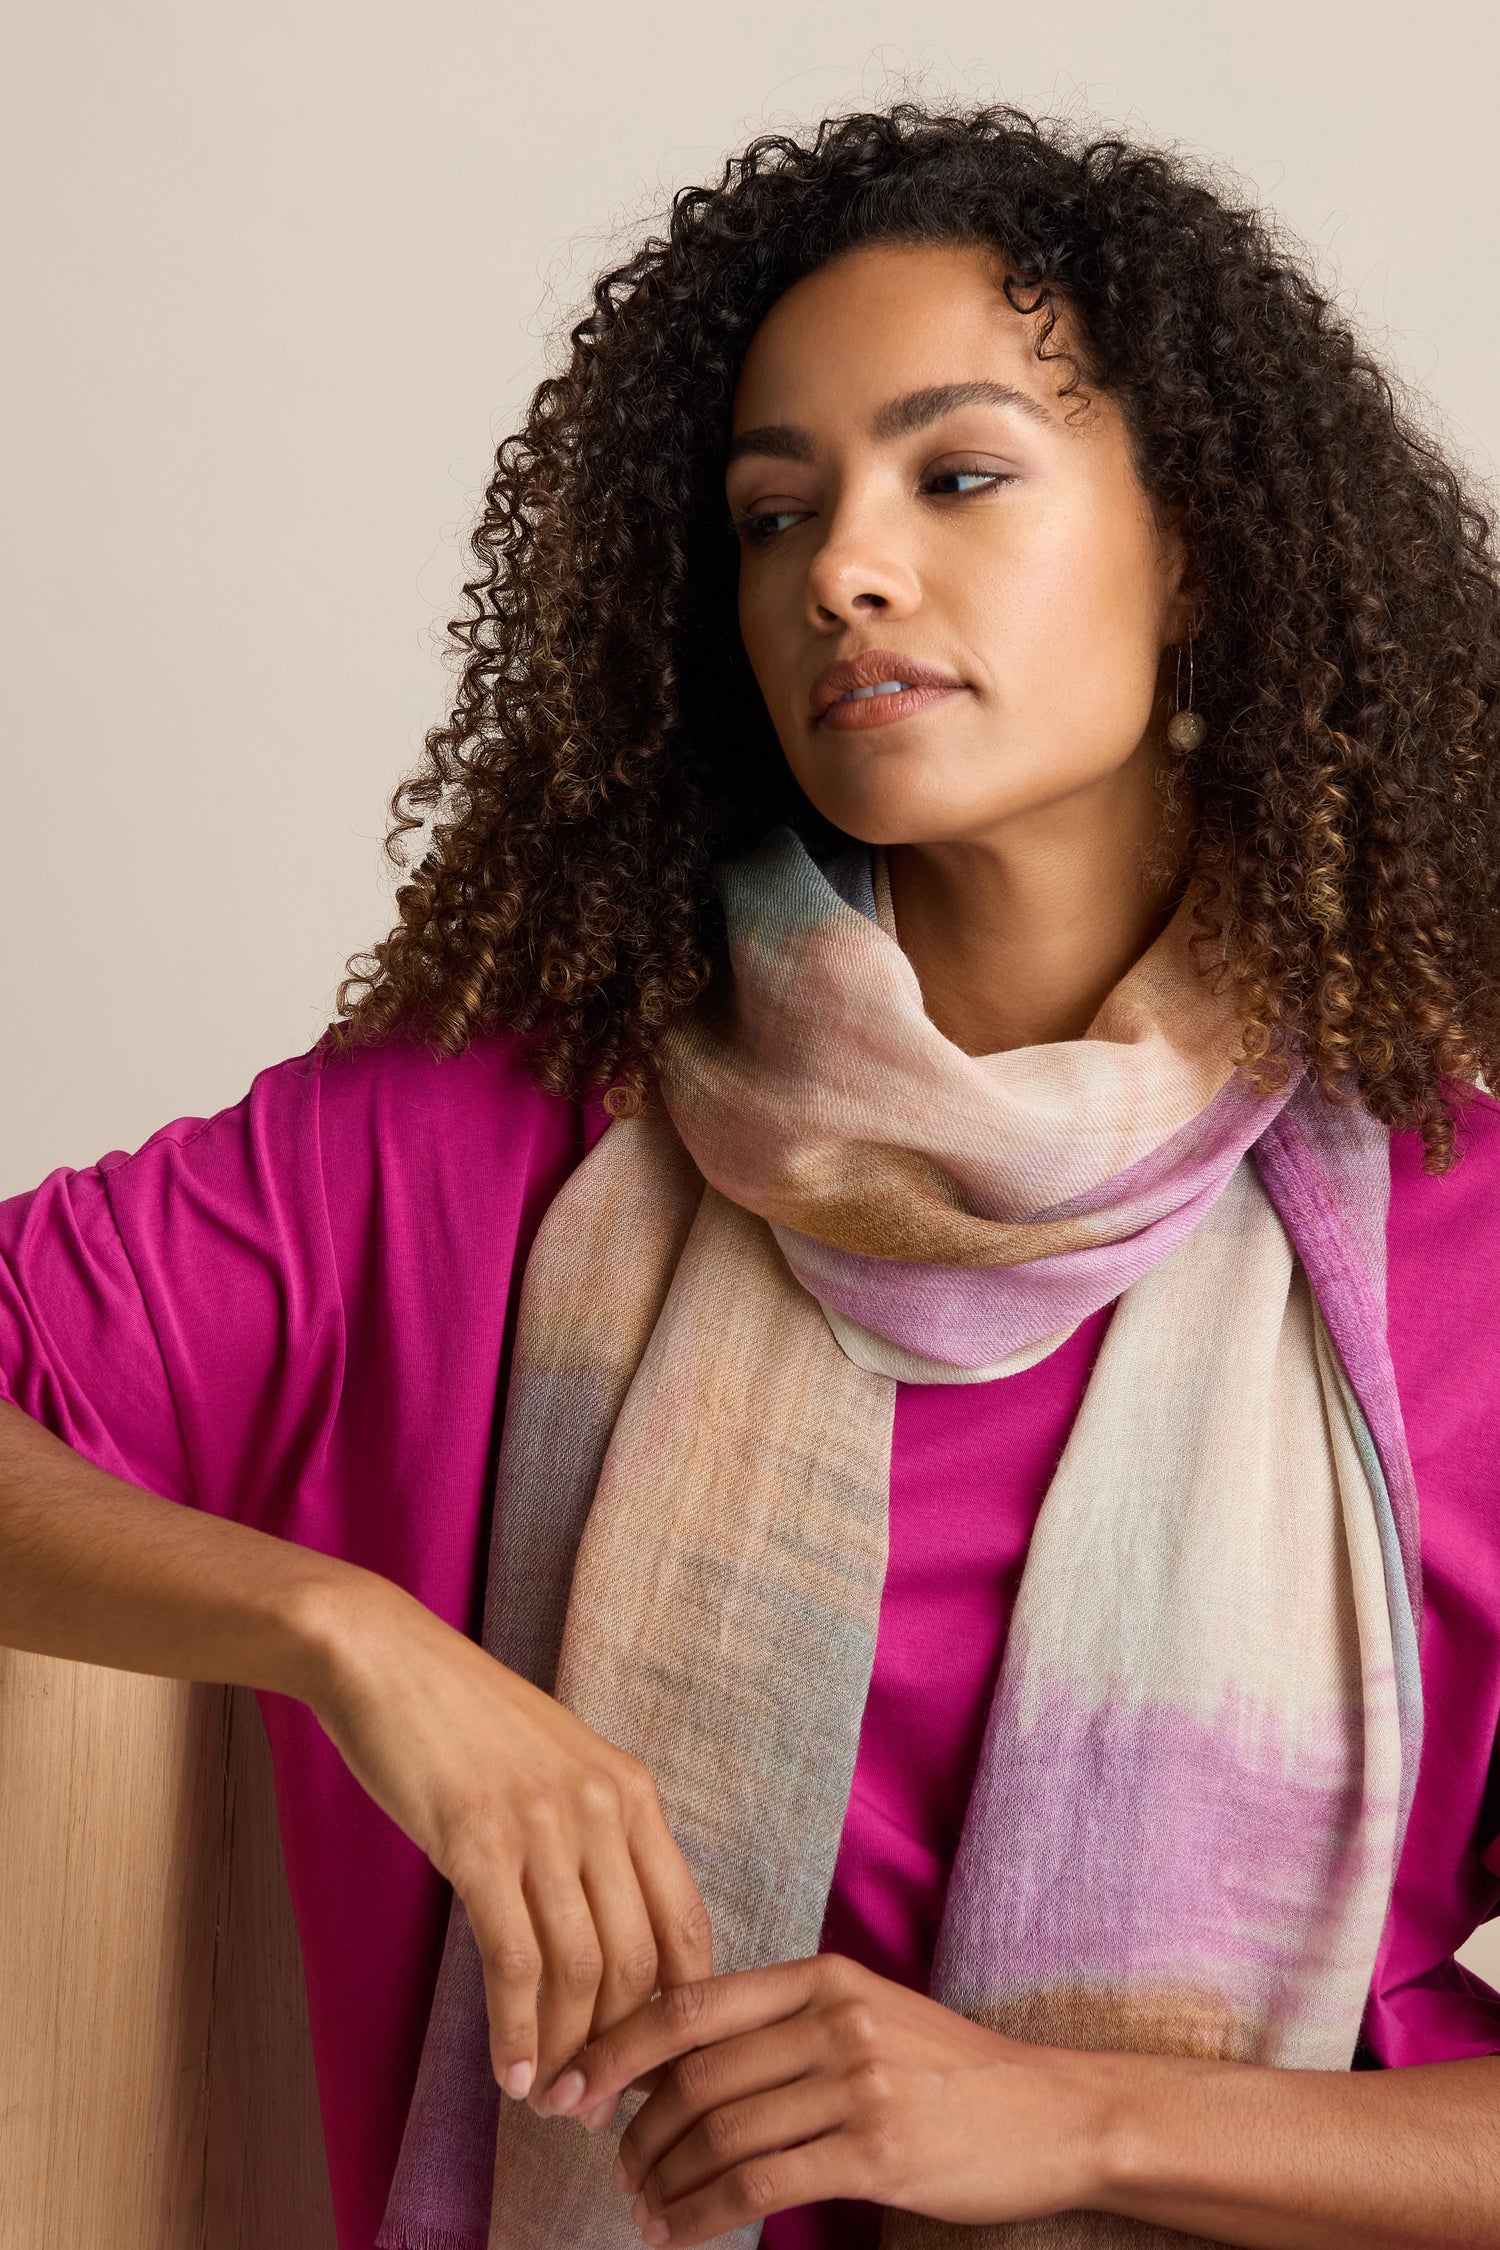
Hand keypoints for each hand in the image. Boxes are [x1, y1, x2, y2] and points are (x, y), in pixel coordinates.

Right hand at [302, 1572, 712, 2109]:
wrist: (386, 1661)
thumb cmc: (466, 1724)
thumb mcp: (557, 1770)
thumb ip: (593, 1841)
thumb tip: (607, 1950)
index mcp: (633, 1792)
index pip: (686, 1926)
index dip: (677, 2012)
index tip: (652, 2065)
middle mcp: (603, 1807)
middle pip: (637, 1963)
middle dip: (620, 2052)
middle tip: (593, 2107)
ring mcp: (543, 1823)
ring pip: (579, 1972)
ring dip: (566, 2055)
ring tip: (548, 2103)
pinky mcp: (478, 1841)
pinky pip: (513, 1961)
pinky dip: (516, 2032)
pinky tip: (509, 2073)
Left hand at [544, 1954, 1108, 2242]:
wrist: (1051, 2112)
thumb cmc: (946, 2069)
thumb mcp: (865, 2015)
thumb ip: (780, 2026)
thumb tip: (671, 2064)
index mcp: (822, 1975)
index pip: (691, 2004)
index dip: (618, 2047)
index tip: (572, 2085)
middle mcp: (834, 2018)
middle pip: (694, 2075)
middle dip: (634, 2129)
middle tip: (613, 2166)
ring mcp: (857, 2082)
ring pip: (720, 2133)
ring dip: (665, 2179)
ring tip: (644, 2207)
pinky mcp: (876, 2149)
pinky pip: (760, 2183)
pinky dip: (704, 2213)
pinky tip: (681, 2231)